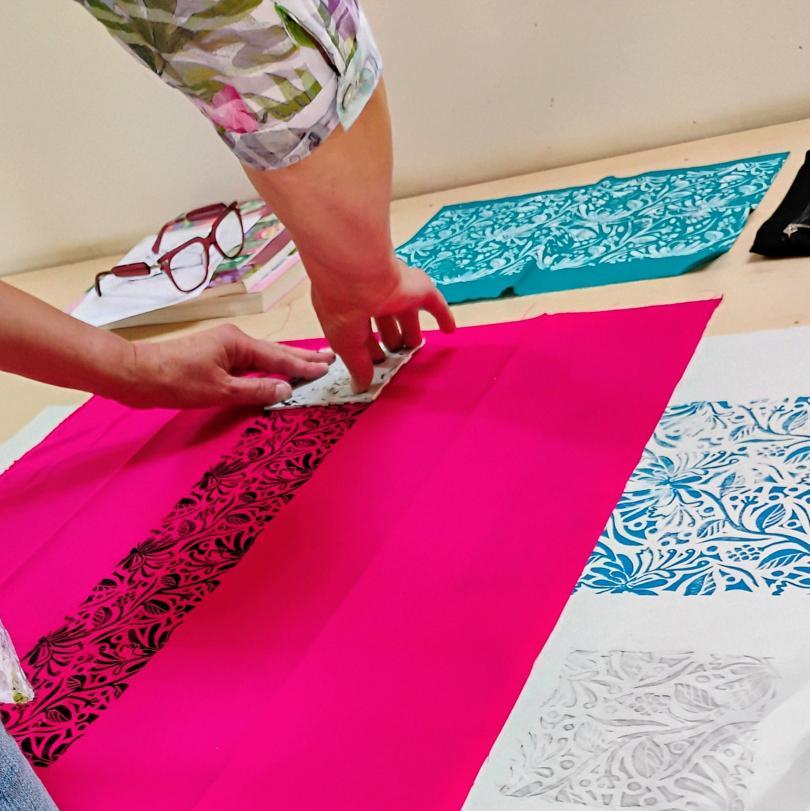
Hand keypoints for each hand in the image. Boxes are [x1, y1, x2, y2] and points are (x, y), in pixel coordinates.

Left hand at [112, 324, 333, 408]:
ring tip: (310, 365)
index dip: (304, 365)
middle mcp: (233, 340)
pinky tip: (275, 375)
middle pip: (275, 352)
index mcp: (237, 342)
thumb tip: (285, 391)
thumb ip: (256, 391)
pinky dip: (267, 369)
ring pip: (263, 358)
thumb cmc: (176, 381)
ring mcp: (223, 348)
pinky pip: (250, 364)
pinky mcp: (214, 359)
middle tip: (328, 358)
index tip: (328, 367)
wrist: (137, 375)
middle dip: (302, 358)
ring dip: (286, 363)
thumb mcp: (220, 391)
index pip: (279, 357)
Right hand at [309, 258, 454, 391]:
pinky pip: (435, 304)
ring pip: (407, 314)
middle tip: (396, 353)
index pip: (361, 332)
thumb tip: (361, 387)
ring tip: (415, 344)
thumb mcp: (345, 345)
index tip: (375, 364)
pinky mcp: (419, 289)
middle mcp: (372, 298)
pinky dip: (443, 317)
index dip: (368, 349)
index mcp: (349, 308)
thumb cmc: (343, 311)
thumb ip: (357, 366)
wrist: (358, 275)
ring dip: (410, 329)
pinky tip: (450, 329)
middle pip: (385, 321)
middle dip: (390, 338)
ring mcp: (397, 292)